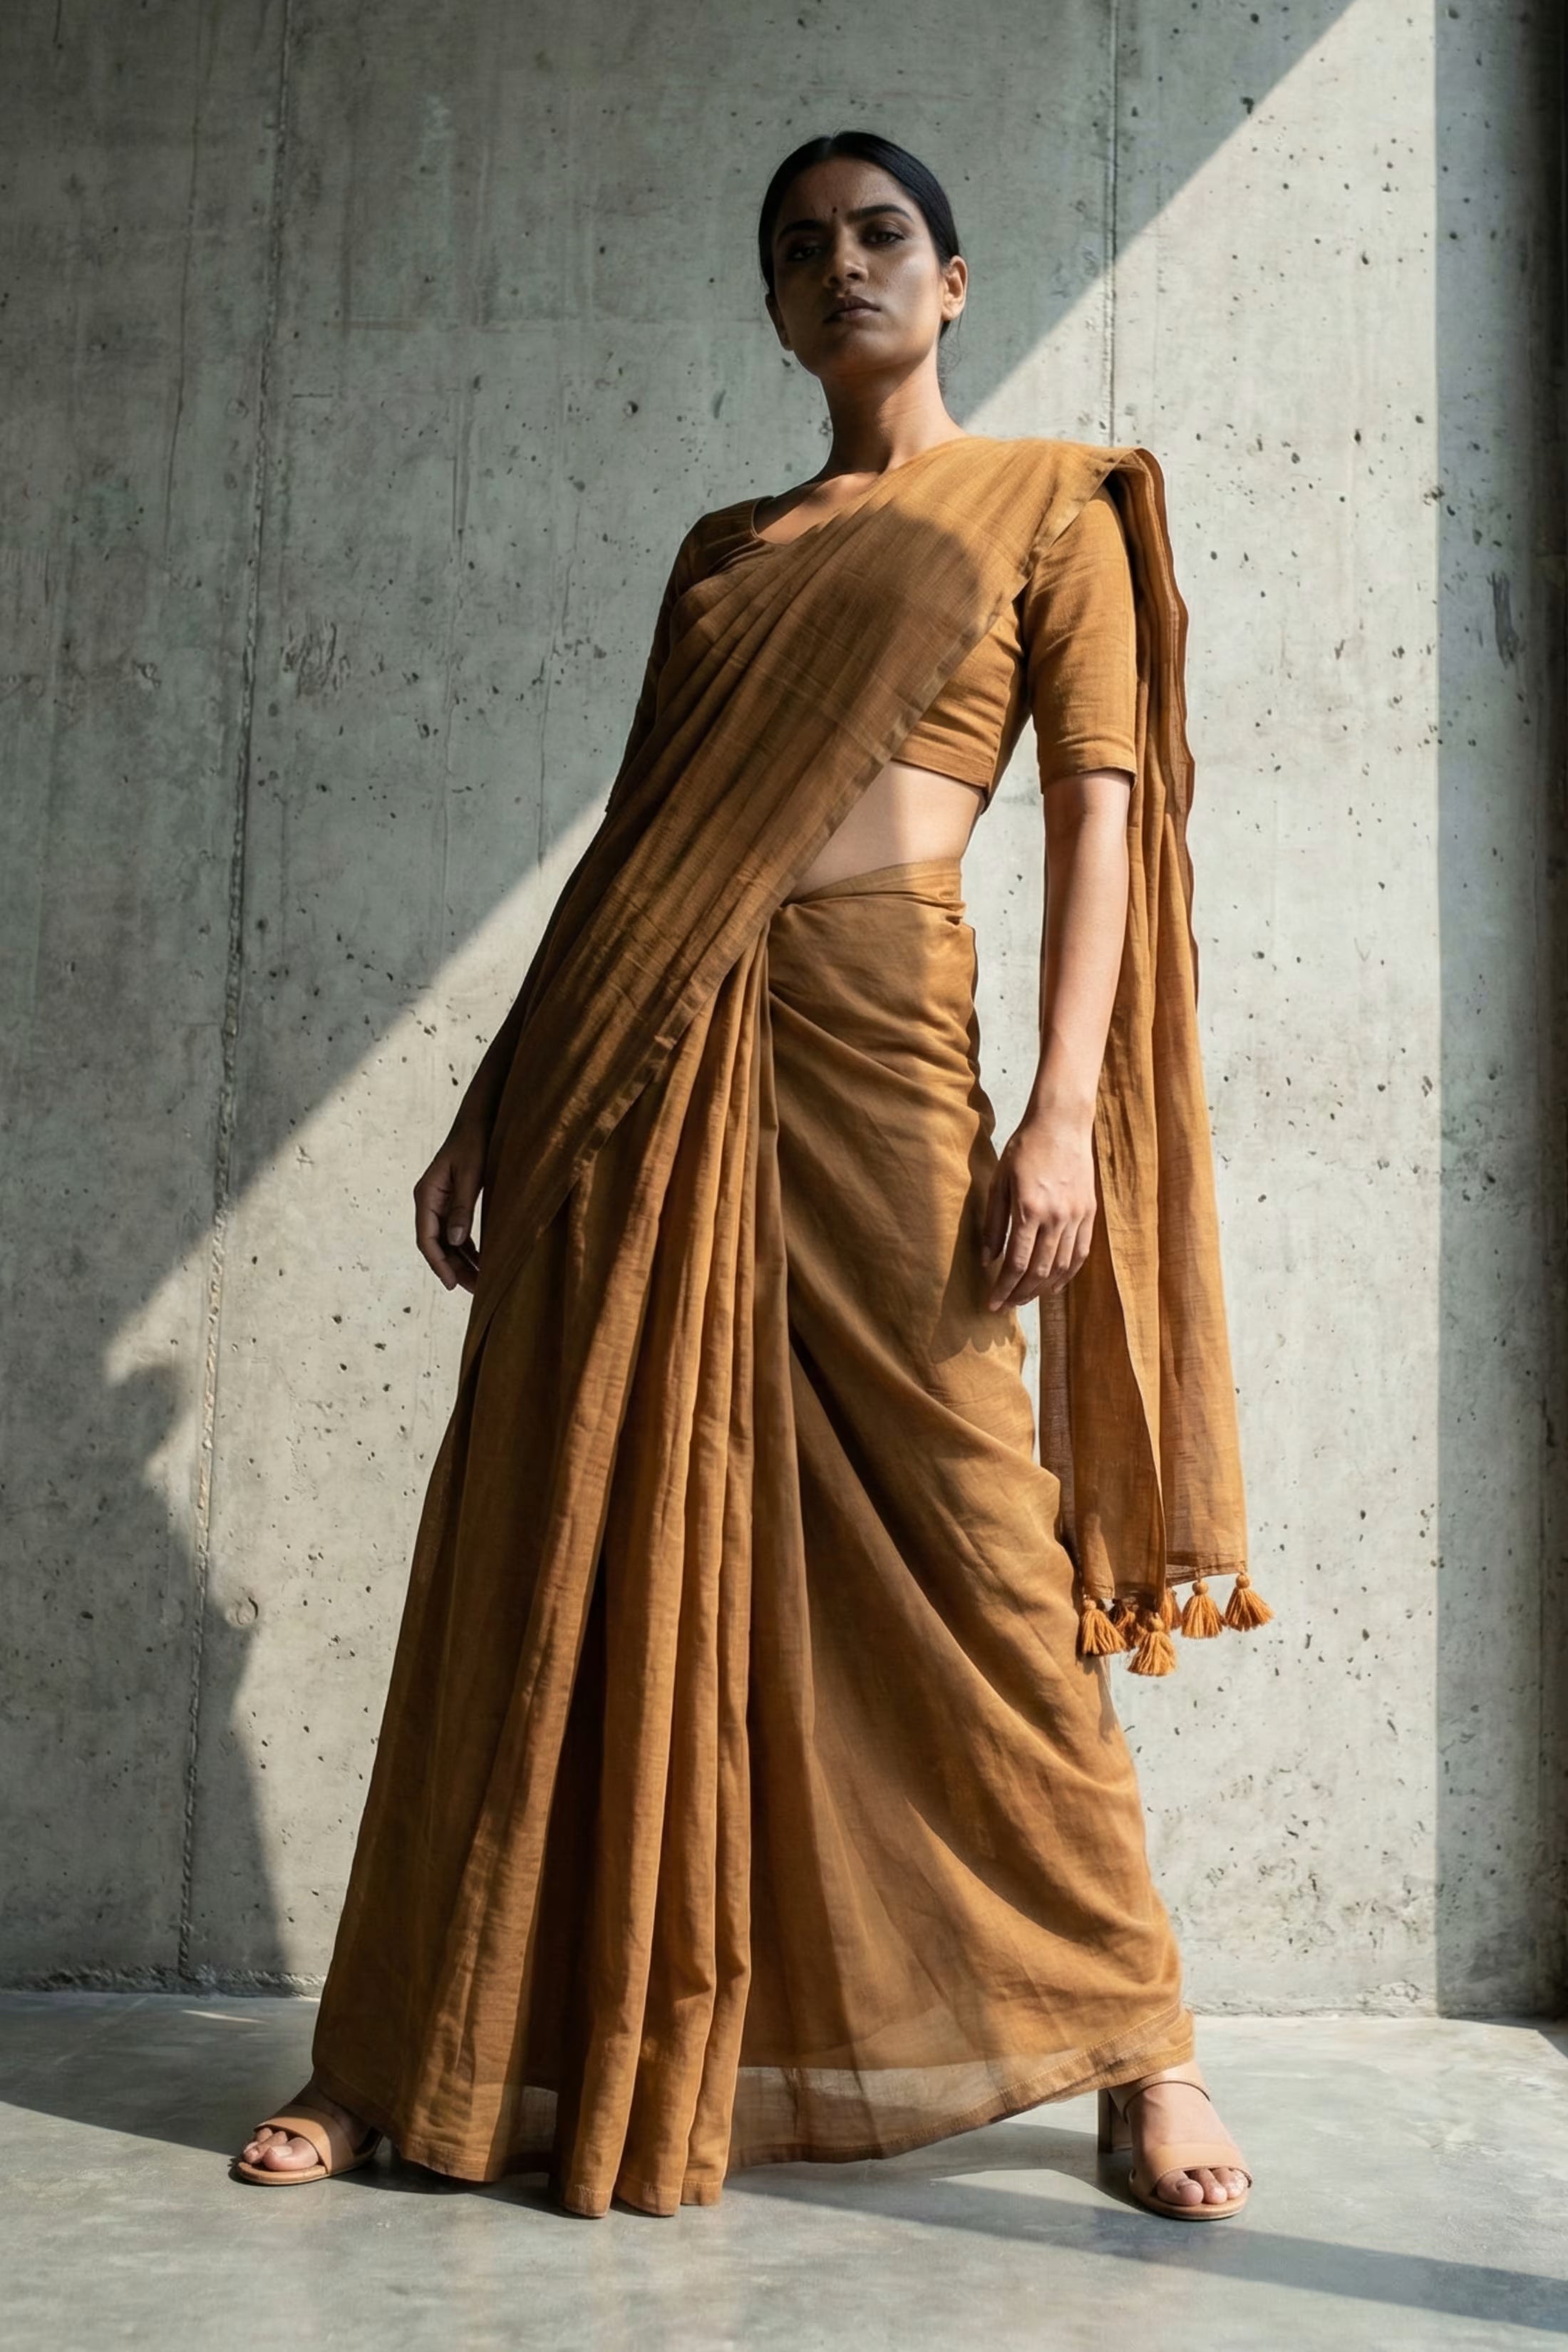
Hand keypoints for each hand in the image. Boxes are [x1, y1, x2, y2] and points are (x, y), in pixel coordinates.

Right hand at [413, 1114, 487, 1292]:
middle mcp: (429, 1201)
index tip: (452, 1285)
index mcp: (426, 1195)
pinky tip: (482, 1262)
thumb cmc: (476, 1142)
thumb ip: (462, 1206)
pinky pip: (456, 1232)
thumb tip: (455, 1241)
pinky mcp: (454, 1201)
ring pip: (447, 1241)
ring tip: (481, 1282)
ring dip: (461, 1262)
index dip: (438, 1264)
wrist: (480, 1118)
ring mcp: (440, 1202)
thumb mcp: (470, 1174)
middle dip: (453, 1268)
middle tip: (476, 1290)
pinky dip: (467, 1249)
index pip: (425, 1238)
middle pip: (436, 1244)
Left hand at [980, 1106, 1096, 1310]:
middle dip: (1021, 1294)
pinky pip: (1080, 1253)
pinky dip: (1068, 1274)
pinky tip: (1055, 1284)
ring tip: (1027, 1298)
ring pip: (1062, 1267)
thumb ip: (994, 1223)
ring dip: (1043, 1288)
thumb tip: (988, 1259)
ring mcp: (1076, 1216)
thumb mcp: (999, 1182)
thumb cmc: (1025, 1149)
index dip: (1003, 1288)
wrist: (1062, 1124)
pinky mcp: (1089, 1213)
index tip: (992, 1304)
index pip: (1016, 1263)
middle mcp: (1056, 1218)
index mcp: (1029, 1210)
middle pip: (1040, 1271)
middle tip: (1007, 1305)